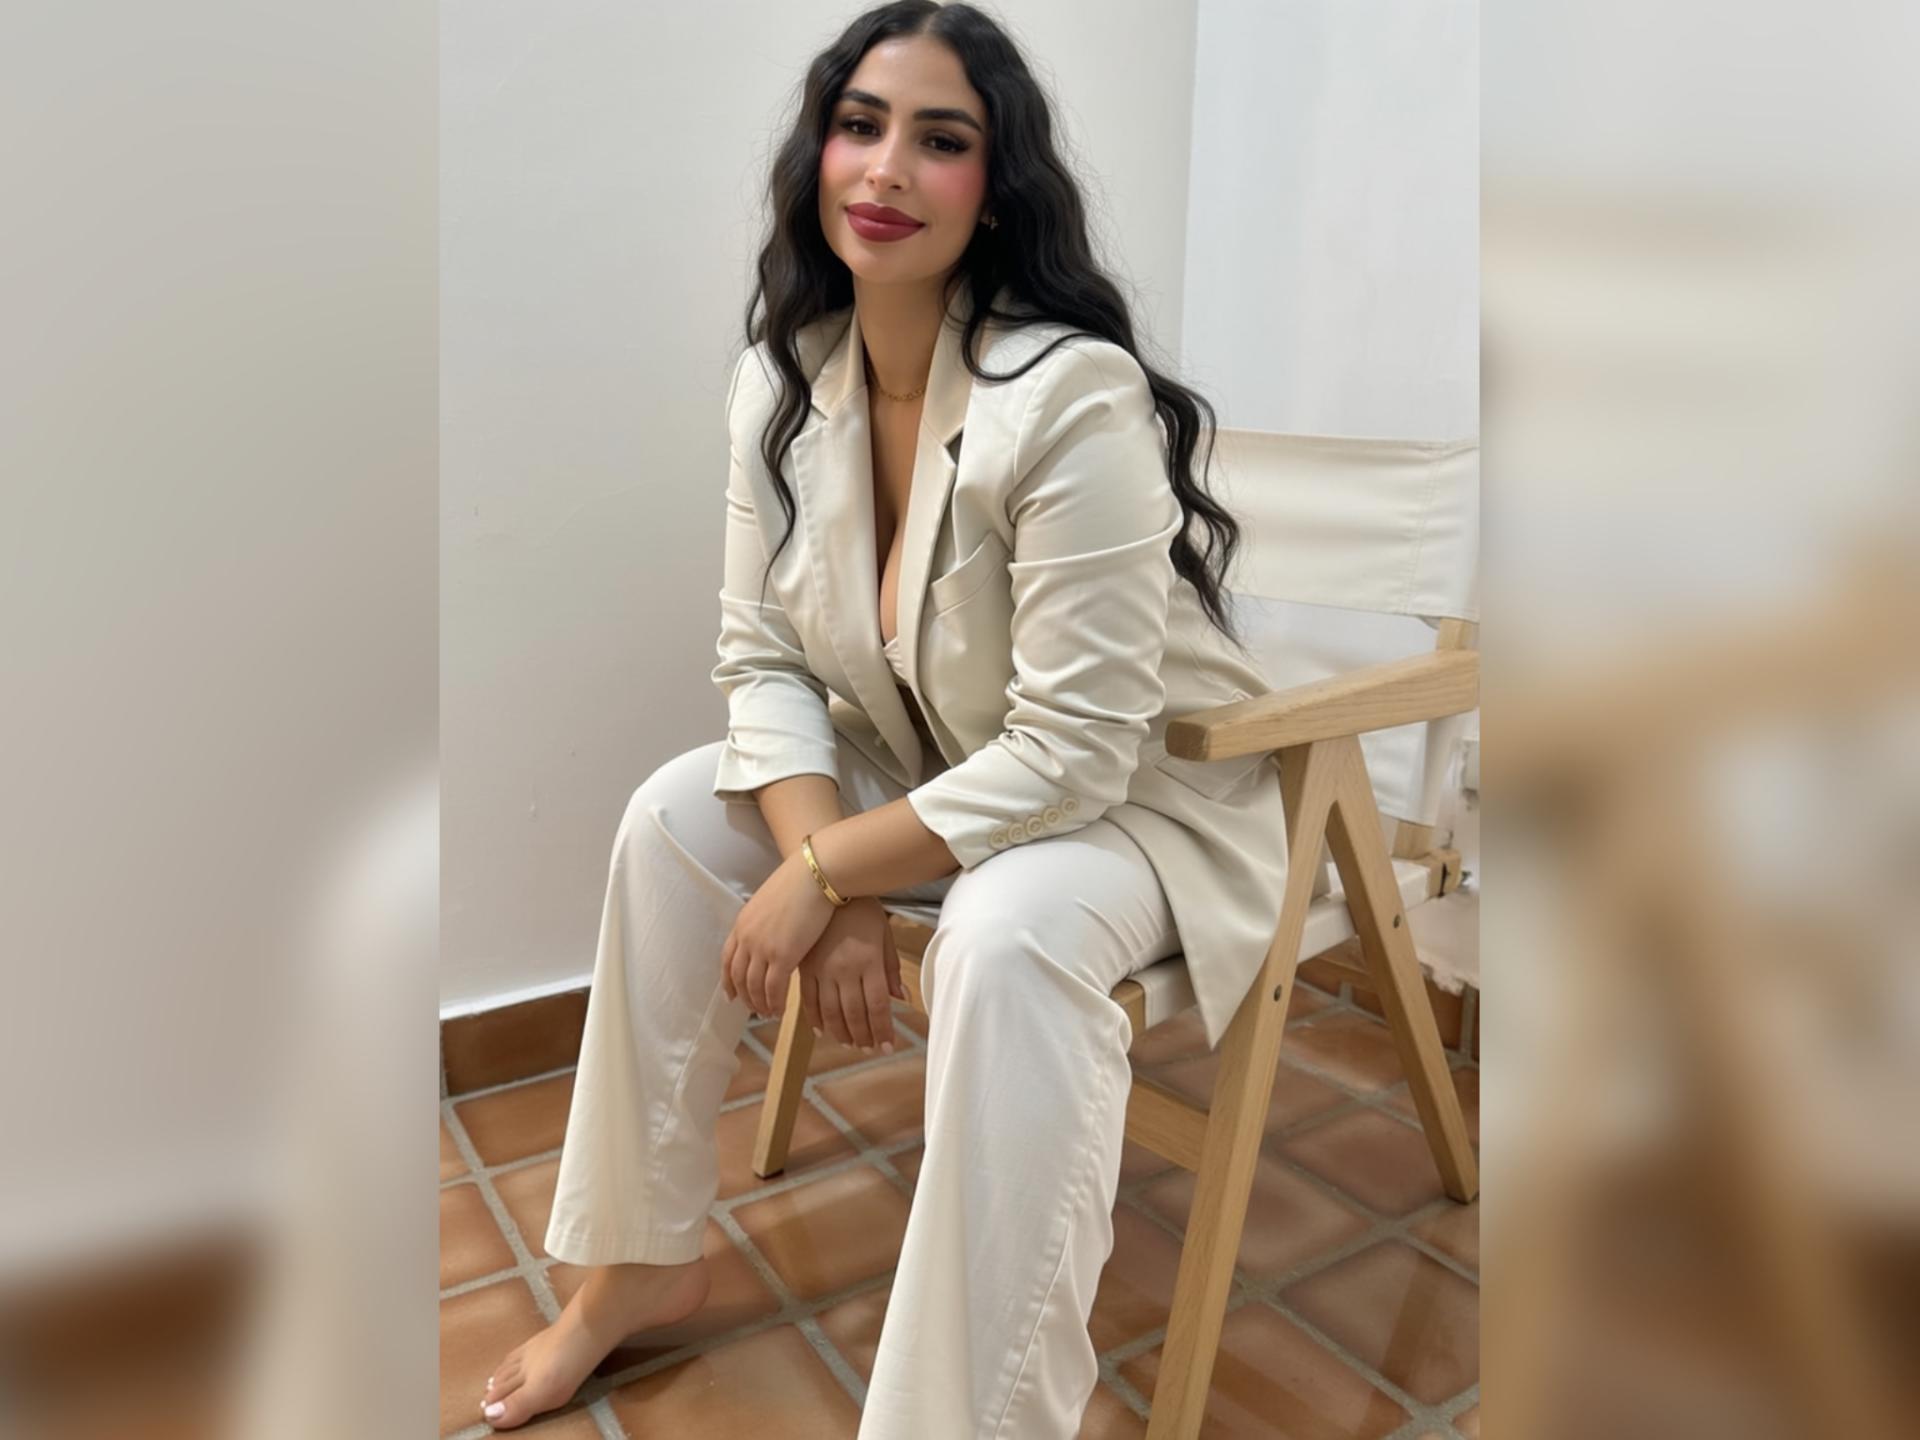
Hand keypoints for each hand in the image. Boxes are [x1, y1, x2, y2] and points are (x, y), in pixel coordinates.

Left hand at [721, 851, 839, 1018]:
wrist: (814, 875)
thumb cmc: (801, 882)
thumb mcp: (772, 901)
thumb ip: (765, 920)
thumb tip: (770, 931)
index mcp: (743, 923)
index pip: (728, 958)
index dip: (728, 980)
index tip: (731, 995)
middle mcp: (747, 938)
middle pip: (738, 976)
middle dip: (744, 996)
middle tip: (753, 1009)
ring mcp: (763, 948)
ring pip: (754, 986)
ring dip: (760, 1003)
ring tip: (769, 1013)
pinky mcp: (782, 956)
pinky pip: (773, 989)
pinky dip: (774, 1003)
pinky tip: (780, 1011)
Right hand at [795, 898, 905, 1052]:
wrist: (827, 884)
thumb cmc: (862, 909)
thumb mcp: (884, 934)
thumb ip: (891, 968)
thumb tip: (901, 998)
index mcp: (869, 962)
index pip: (878, 1006)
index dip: (883, 1031)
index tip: (888, 1047)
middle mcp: (845, 970)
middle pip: (854, 1014)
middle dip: (863, 1037)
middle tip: (868, 1049)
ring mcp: (822, 970)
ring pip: (830, 1012)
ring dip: (841, 1033)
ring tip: (849, 1044)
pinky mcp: (804, 966)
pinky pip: (808, 1000)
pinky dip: (815, 1019)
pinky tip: (822, 1031)